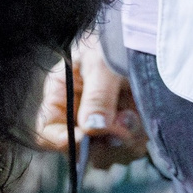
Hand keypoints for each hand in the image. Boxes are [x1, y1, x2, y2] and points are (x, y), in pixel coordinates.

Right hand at [33, 40, 146, 167]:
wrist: (146, 37)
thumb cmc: (113, 42)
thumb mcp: (102, 64)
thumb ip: (97, 97)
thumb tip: (91, 130)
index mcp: (61, 97)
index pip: (46, 131)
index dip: (61, 141)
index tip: (85, 138)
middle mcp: (78, 116)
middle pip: (81, 150)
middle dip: (103, 142)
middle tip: (123, 122)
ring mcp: (103, 126)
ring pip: (108, 155)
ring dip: (125, 142)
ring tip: (135, 114)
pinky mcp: (126, 131)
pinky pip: (130, 150)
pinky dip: (139, 139)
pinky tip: (144, 118)